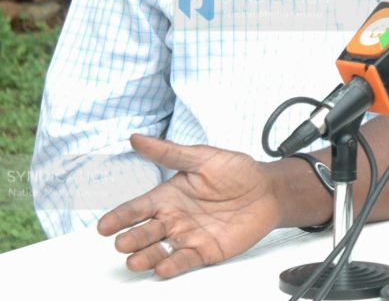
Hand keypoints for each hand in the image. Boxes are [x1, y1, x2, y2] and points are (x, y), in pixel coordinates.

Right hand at [96, 134, 281, 277]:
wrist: (268, 189)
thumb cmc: (236, 171)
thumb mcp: (202, 157)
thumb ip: (169, 152)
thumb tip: (136, 138)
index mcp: (168, 196)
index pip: (136, 209)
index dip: (119, 218)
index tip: (103, 227)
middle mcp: (173, 219)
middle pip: (144, 233)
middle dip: (131, 240)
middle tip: (122, 243)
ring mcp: (187, 237)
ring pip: (158, 251)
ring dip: (145, 257)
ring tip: (134, 261)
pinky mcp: (205, 251)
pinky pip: (184, 261)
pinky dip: (172, 266)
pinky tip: (162, 267)